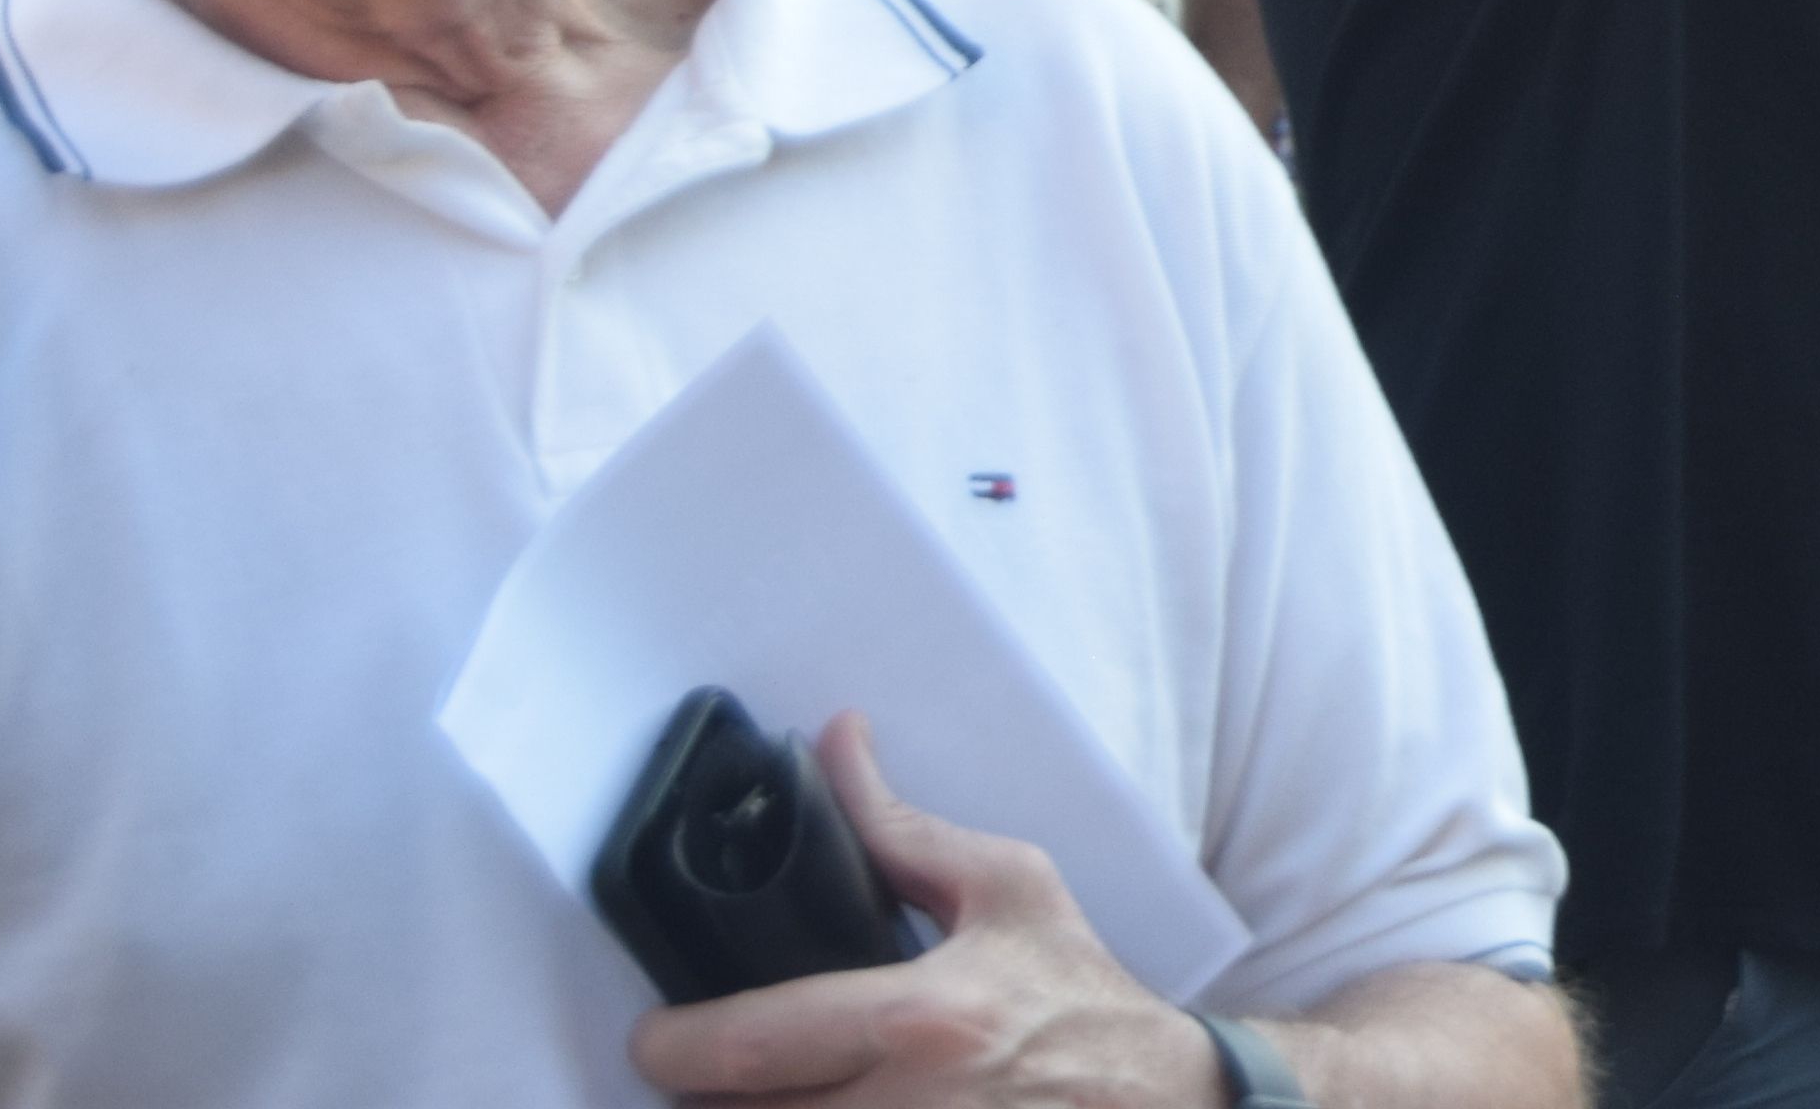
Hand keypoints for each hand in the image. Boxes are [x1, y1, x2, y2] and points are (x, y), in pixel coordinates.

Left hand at [629, 712, 1225, 1106]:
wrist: (1164, 1096)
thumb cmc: (1079, 994)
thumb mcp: (1009, 890)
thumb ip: (902, 830)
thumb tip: (835, 747)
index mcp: (921, 1016)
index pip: (747, 1042)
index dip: (671, 1044)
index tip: (656, 1033)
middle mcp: (911, 1105)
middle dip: (693, 1096)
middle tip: (692, 1071)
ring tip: (753, 1094)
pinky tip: (810, 1107)